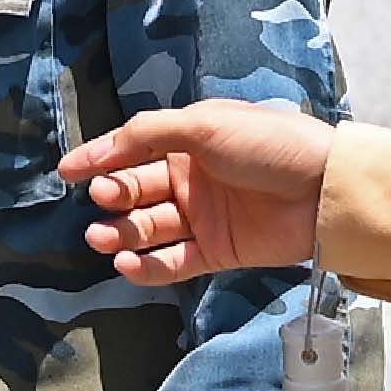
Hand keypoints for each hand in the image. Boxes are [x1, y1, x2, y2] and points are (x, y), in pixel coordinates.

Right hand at [62, 101, 335, 283]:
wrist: (324, 190)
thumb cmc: (268, 145)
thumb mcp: (206, 125)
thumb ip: (150, 134)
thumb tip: (105, 148)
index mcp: (190, 141)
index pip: (134, 149)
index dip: (99, 159)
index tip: (67, 172)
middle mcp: (193, 179)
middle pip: (138, 191)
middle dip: (114, 197)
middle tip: (102, 202)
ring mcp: (204, 218)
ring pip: (149, 229)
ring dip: (122, 234)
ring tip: (103, 237)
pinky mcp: (218, 252)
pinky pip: (173, 262)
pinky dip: (147, 266)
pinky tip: (127, 263)